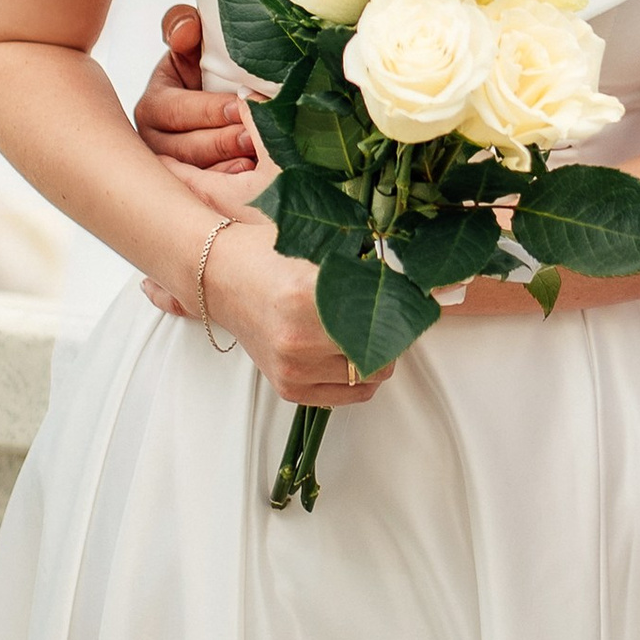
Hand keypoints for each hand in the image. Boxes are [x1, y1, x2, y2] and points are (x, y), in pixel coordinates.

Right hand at [139, 8, 262, 193]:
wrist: (223, 99)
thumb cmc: (205, 69)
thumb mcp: (192, 41)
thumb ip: (182, 26)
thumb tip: (185, 32)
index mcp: (153, 106)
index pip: (173, 111)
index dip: (206, 109)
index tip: (238, 106)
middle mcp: (155, 141)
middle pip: (184, 148)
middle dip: (222, 140)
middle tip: (255, 135)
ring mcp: (172, 168)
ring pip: (195, 174)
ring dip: (227, 166)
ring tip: (257, 155)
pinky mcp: (191, 188)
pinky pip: (206, 193)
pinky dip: (229, 184)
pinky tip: (251, 177)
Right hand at [203, 219, 394, 410]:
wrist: (221, 278)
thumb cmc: (267, 256)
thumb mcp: (318, 245)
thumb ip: (363, 264)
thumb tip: (418, 281)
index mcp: (309, 293)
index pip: (384, 311)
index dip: (404, 303)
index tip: (411, 297)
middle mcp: (300, 336)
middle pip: (384, 347)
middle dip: (393, 330)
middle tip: (387, 312)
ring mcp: (294, 366)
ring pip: (372, 374)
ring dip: (378, 354)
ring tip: (363, 329)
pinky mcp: (290, 387)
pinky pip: (351, 394)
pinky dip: (360, 376)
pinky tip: (349, 350)